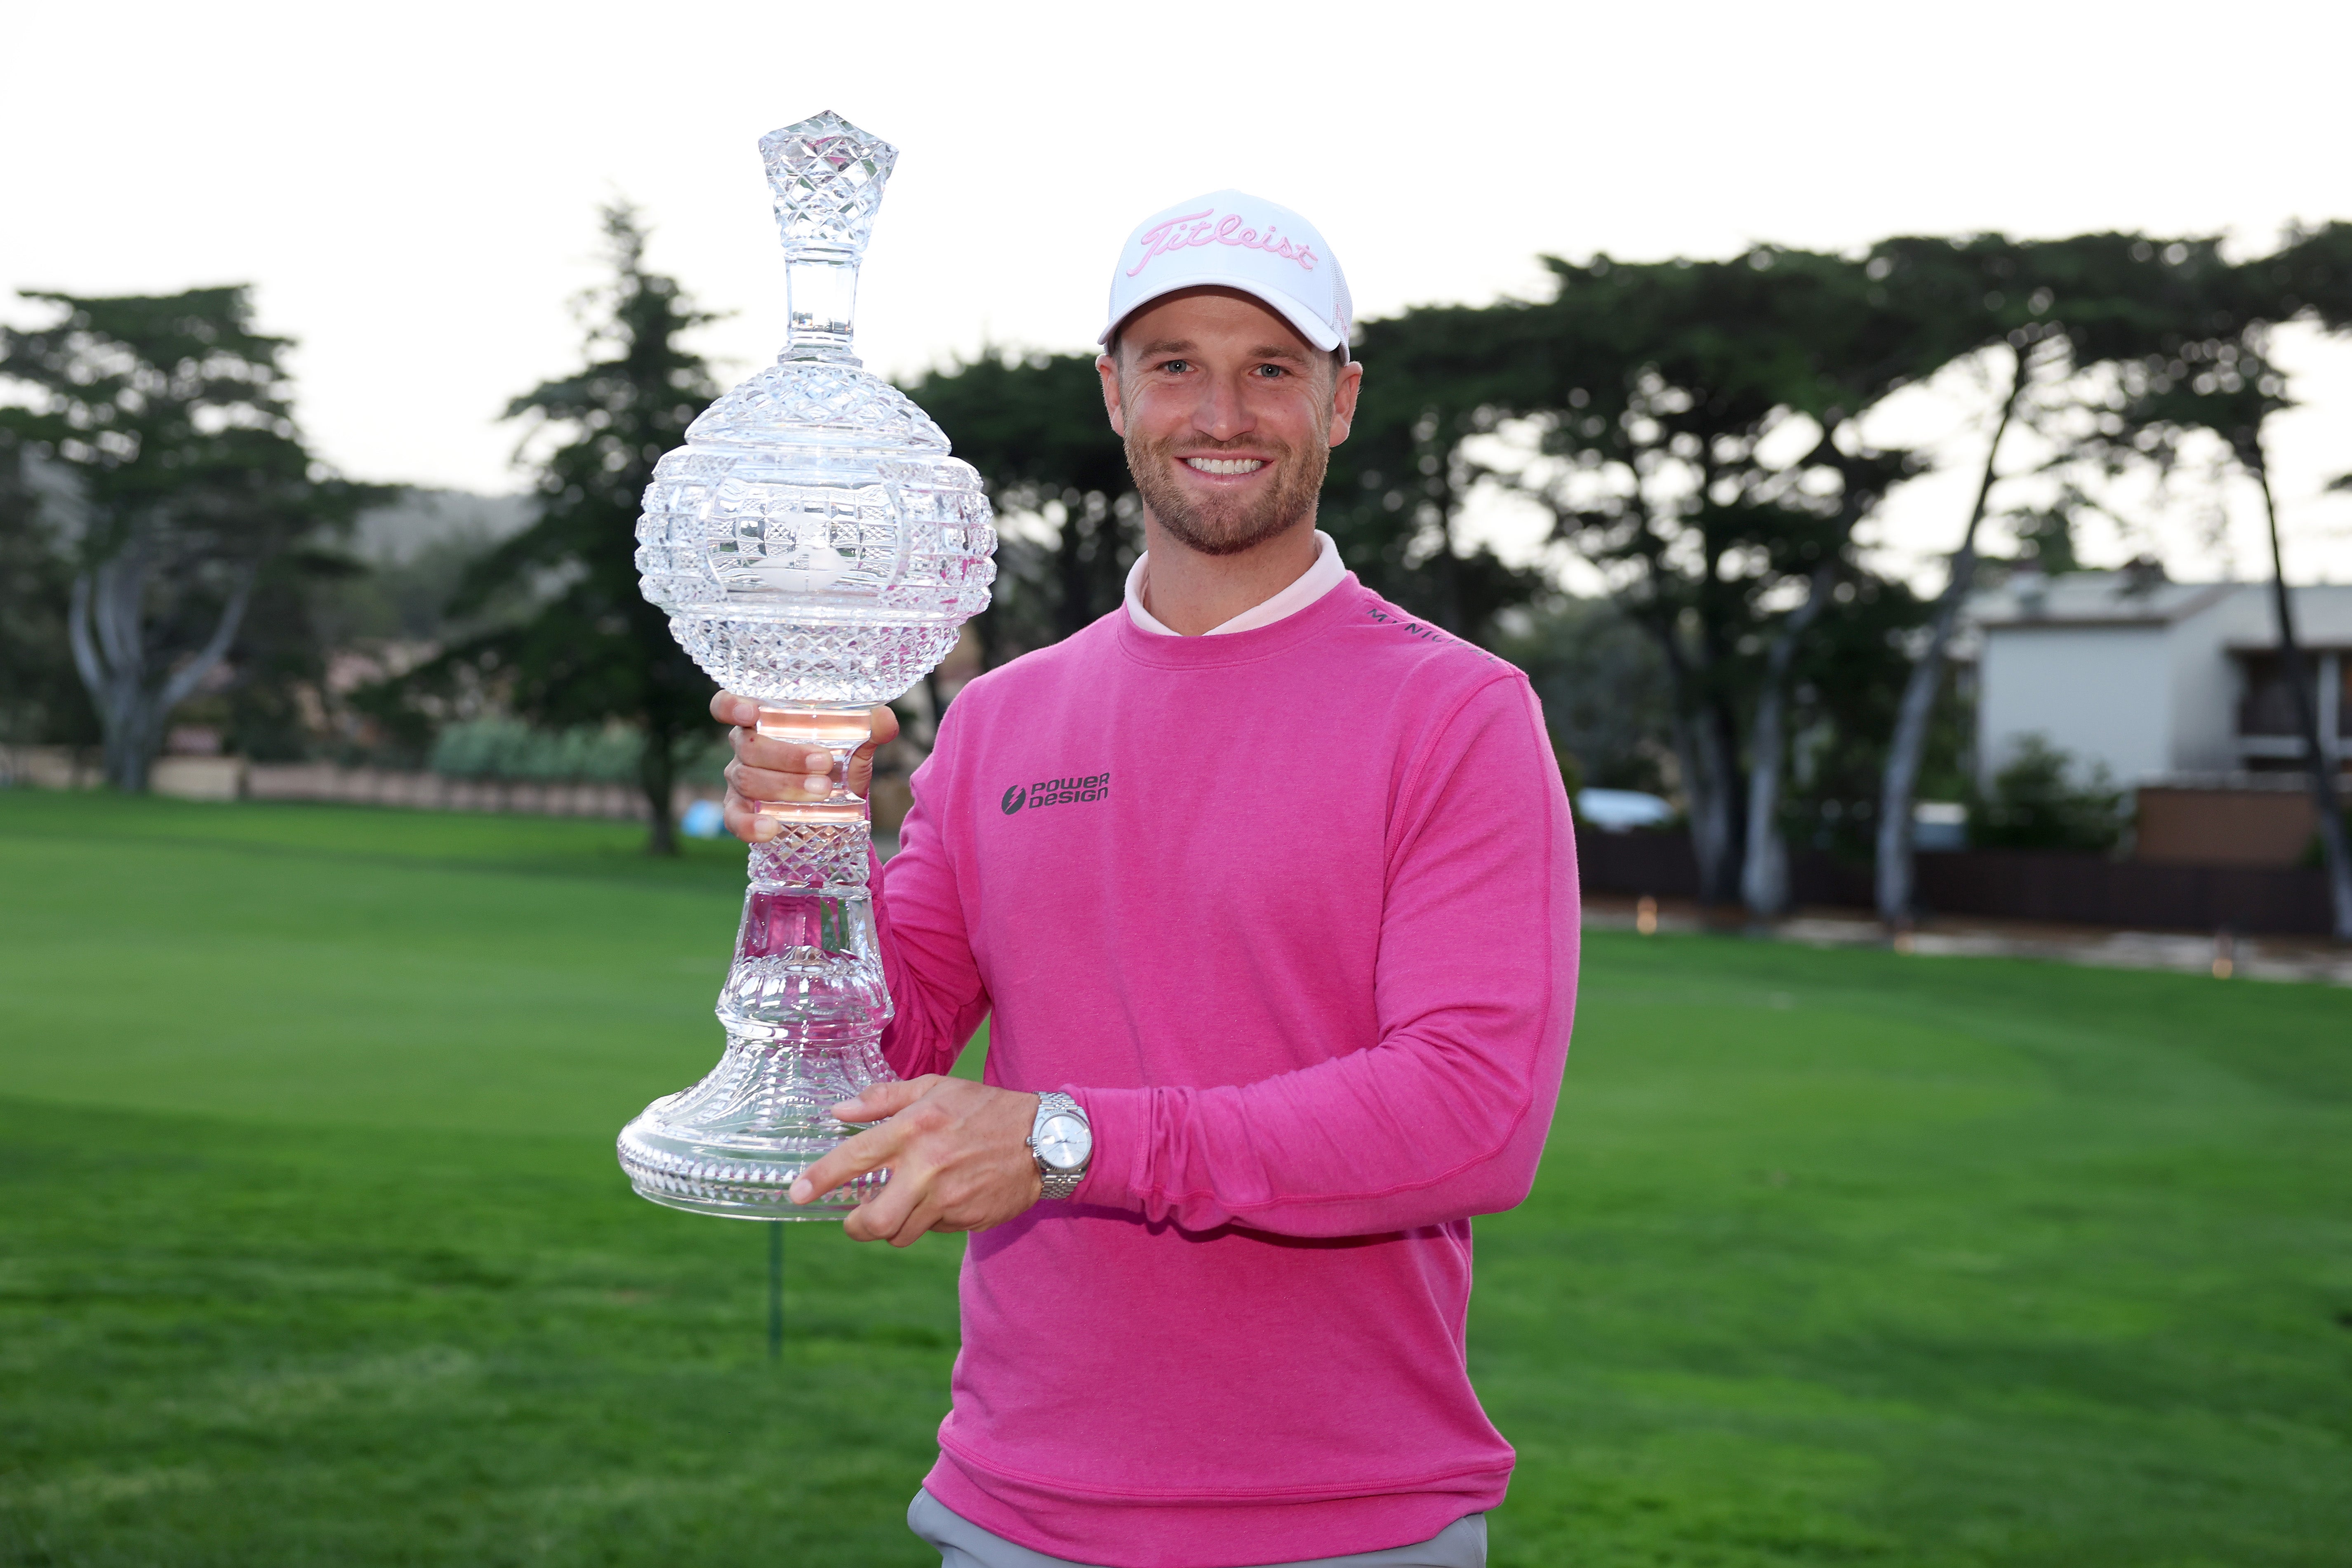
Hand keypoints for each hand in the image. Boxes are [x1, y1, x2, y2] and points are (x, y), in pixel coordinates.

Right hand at [711, 691, 899, 842]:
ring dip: (784, 786)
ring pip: (747, 779)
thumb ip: (868, 731)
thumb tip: (884, 719)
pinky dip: (751, 824)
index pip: (728, 705)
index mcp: (762, 720)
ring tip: (822, 792)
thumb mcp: (854, 747)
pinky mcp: (739, 810)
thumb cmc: (834, 764)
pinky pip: (734, 818)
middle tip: (824, 764)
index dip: (732, 706)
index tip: (751, 713)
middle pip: (748, 747)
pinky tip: (772, 828)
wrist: (836, 806)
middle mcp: (744, 747)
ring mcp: (738, 780)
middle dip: (787, 756)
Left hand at [791, 1076, 1043, 1245]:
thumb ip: (884, 1098)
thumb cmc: (986, 1108)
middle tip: (855, 1218)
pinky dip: (928, 1220)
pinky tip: (942, 1198)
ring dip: (894, 1225)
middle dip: (857, 1227)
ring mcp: (949, 1198)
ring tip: (904, 1203)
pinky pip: (932, 1230)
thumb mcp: (936, 1087)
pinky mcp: (966, 1218)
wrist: (1047, 1139)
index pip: (855, 1158)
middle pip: (874, 1221)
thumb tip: (839, 1111)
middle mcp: (928, 1166)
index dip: (820, 1179)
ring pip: (901, 1233)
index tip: (796, 1193)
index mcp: (915, 1127)